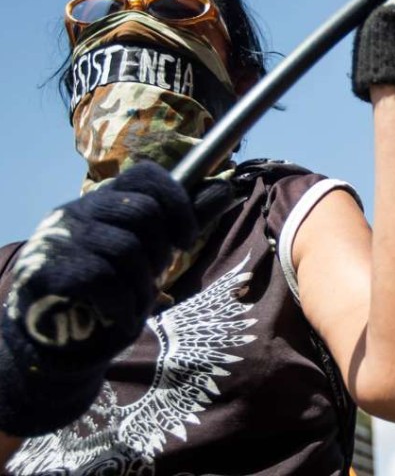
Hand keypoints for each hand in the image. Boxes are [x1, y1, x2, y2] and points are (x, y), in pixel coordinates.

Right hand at [0, 161, 197, 435]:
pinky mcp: (46, 272)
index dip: (178, 202)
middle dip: (161, 251)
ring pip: (125, 248)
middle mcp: (77, 212)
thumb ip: (186, 220)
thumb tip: (226, 189)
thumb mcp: (153, 251)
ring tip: (136, 298)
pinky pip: (102, 279)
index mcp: (104, 200)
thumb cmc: (114, 288)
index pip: (147, 176)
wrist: (63, 341)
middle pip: (142, 212)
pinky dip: (123, 304)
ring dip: (143, 284)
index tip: (186, 238)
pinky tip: (124, 318)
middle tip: (154, 275)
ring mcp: (57, 240)